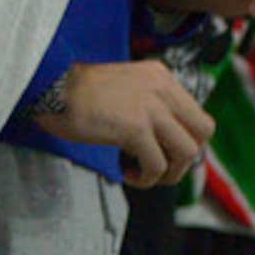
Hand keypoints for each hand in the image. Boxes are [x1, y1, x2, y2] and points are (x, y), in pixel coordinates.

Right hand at [31, 60, 214, 186]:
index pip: (197, 115)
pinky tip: (127, 173)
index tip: (162, 152)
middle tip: (159, 166)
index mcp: (160, 76)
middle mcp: (162, 88)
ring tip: (141, 173)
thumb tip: (164, 140)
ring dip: (167, 172)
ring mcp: (151, 107)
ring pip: (187, 152)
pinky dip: (145, 178)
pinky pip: (157, 165)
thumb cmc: (77, 92)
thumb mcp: (125, 88)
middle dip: (184, 157)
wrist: (51, 87)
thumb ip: (149, 105)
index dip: (185, 141)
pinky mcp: (136, 128)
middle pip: (203, 132)